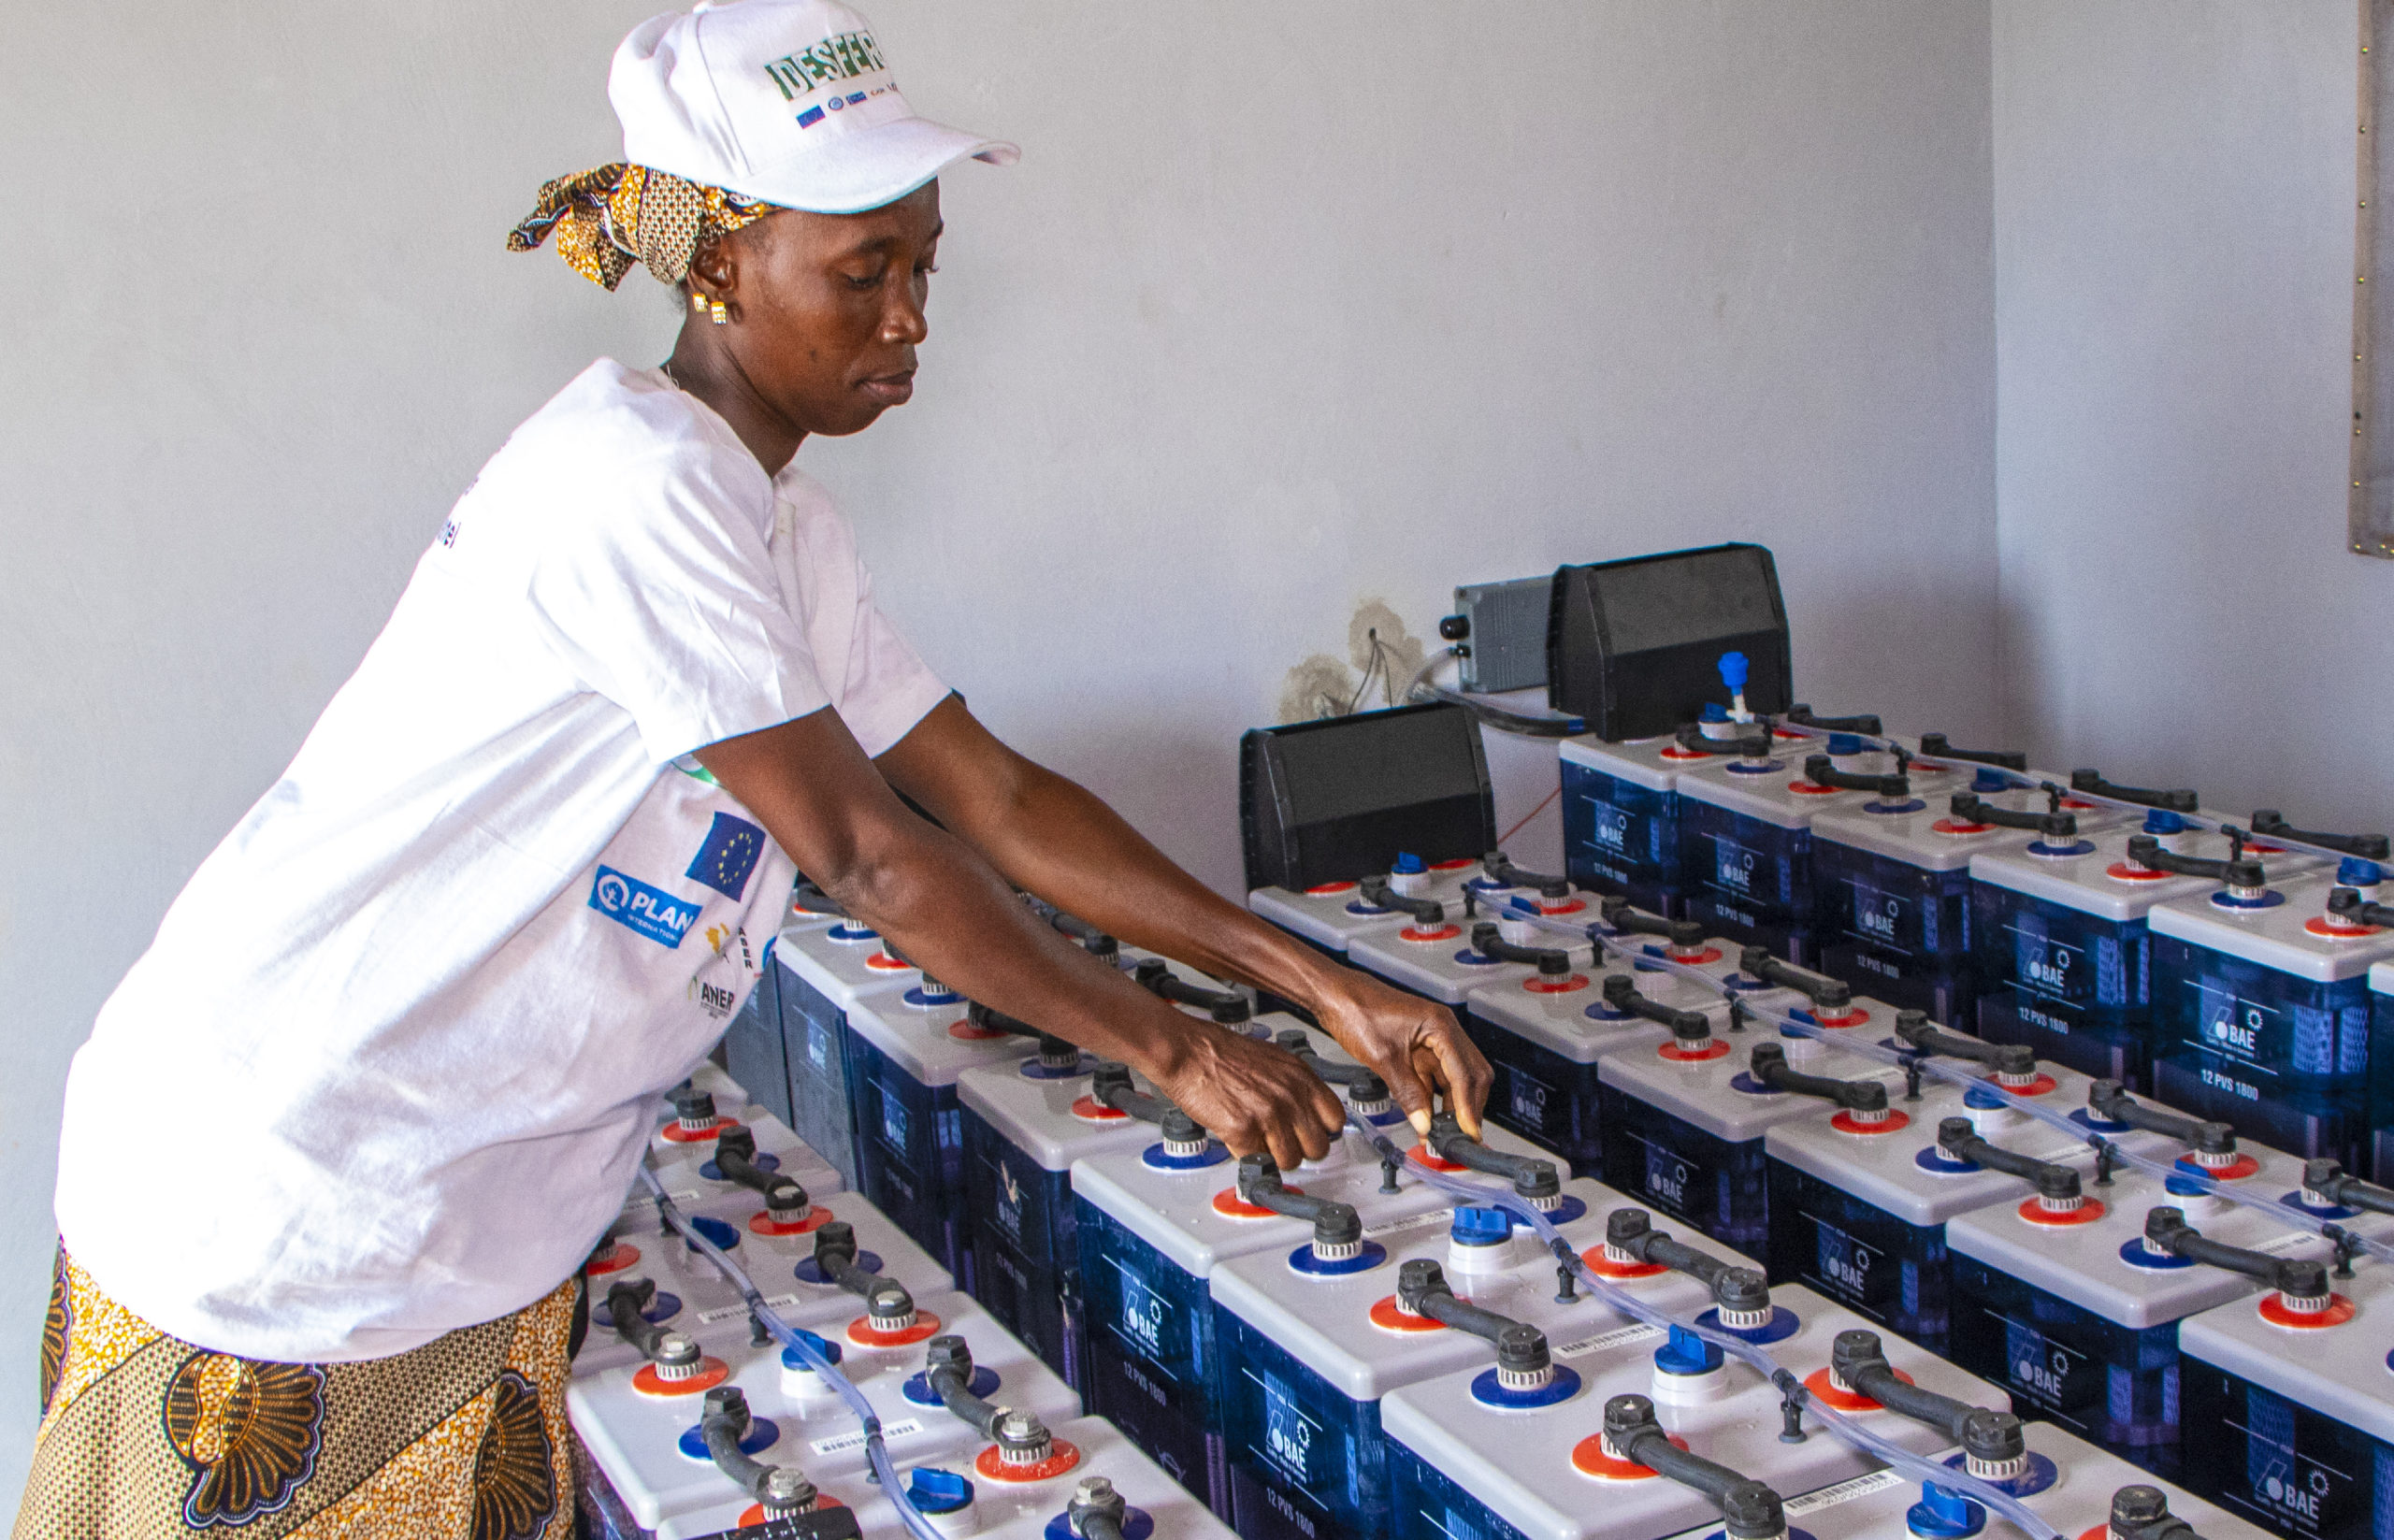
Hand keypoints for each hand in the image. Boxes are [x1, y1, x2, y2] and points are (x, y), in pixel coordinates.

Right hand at [1146, 1025, 1347, 1171]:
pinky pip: (1257, 1161)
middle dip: (1299, 1149)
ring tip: (1258, 1143)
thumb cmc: (1220, 1051)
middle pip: (1317, 1147)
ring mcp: (1269, 1115)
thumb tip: (1302, 1110)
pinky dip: (1247, 1156)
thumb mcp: (1272, 1059)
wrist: (1187, 1050)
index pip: (1335, 1119)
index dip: (1321, 1131)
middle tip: (1283, 1144)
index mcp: (1301, 1076)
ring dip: (1273, 1158)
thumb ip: (1292, 1086)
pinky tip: (1238, 1140)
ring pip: (1290, 1161)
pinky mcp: (1243, 1130)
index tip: (1310, 1134)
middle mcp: (1290, 1096)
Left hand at [1307, 967, 1493, 1139]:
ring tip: (1443, 1133)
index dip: (1467, 1107)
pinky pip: (1434, 1078)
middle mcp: (1442, 1031)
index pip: (1465, 1073)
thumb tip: (1424, 1122)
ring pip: (1454, 1079)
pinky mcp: (1418, 1049)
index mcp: (1440, 1026)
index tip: (1467, 1132)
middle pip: (1470, 1076)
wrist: (1335, 996)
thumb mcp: (1383, 1057)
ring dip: (1451, 1106)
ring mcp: (1431, 1041)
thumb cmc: (1356, 1009)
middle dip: (1467, 1107)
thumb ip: (1408, 1092)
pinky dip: (1434, 1099)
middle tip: (1459, 1136)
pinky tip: (1428, 1118)